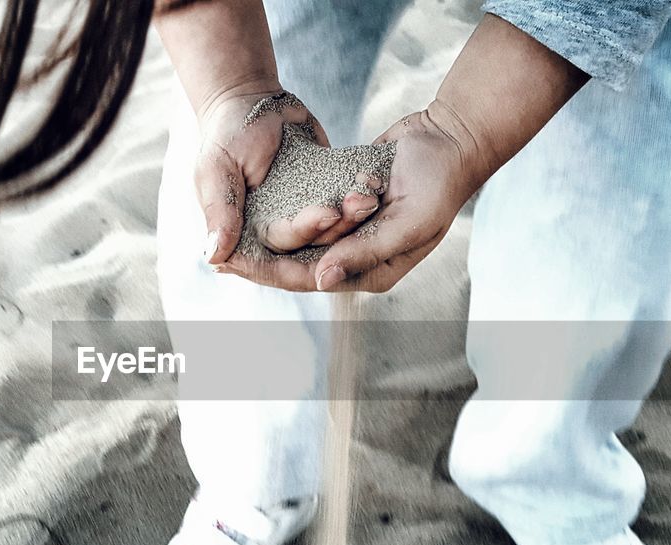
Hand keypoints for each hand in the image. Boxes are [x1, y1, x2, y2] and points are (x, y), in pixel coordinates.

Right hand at [197, 89, 381, 263]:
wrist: (252, 100)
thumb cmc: (227, 133)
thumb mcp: (216, 168)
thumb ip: (220, 211)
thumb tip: (213, 257)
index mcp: (246, 236)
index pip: (271, 258)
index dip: (300, 240)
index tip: (323, 217)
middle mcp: (276, 233)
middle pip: (307, 248)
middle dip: (331, 231)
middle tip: (350, 207)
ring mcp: (302, 217)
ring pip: (330, 232)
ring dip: (349, 219)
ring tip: (367, 197)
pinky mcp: (323, 198)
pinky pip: (343, 207)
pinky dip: (356, 201)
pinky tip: (373, 188)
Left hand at [219, 103, 478, 291]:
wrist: (452, 139)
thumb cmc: (439, 184)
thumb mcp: (407, 222)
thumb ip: (364, 251)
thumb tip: (319, 280)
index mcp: (373, 271)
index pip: (311, 279)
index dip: (270, 276)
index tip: (234, 268)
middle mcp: (358, 257)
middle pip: (298, 266)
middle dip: (259, 265)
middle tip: (218, 261)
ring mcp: (352, 232)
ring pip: (299, 243)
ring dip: (265, 243)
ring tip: (228, 240)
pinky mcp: (345, 205)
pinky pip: (308, 216)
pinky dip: (282, 216)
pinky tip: (251, 211)